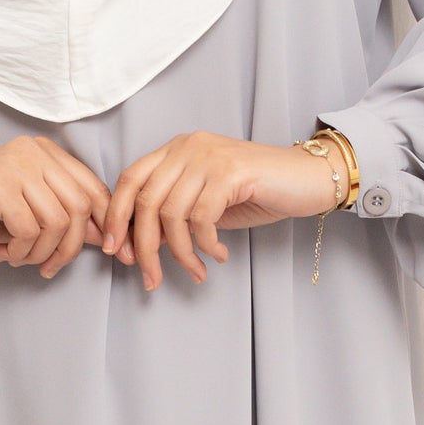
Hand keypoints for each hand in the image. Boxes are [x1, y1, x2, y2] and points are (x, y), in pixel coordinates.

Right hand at [0, 137, 111, 278]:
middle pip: (79, 207)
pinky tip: (4, 253)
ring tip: (20, 259)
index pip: (94, 189)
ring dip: (41, 253)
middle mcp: (33, 150)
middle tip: (46, 267)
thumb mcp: (31, 217)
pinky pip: (28, 229)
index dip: (105, 224)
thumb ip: (68, 220)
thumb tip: (107, 237)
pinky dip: (21, 251)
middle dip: (69, 248)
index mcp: (47, 152)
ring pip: (56, 220)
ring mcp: (13, 163)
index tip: (108, 254)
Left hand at [101, 131, 343, 292]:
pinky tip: (220, 255)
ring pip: (171, 214)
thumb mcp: (207, 203)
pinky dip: (206, 245)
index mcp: (176, 149)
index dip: (116, 217)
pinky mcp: (230, 172)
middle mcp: (187, 147)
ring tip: (197, 272)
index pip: (129, 180)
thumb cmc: (258, 192)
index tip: (115, 252)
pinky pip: (201, 218)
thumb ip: (174, 216)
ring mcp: (208, 157)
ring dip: (181, 254)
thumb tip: (142, 245)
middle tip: (151, 277)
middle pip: (145, 201)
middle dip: (143, 246)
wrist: (308, 178)